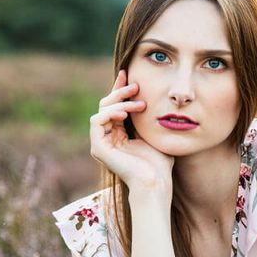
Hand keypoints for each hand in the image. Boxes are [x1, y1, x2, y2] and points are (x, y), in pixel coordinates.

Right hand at [89, 70, 173, 193]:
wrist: (155, 182)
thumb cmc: (159, 164)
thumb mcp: (153, 133)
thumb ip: (147, 118)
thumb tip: (152, 97)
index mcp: (118, 135)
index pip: (115, 106)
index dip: (120, 89)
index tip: (128, 74)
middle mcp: (107, 138)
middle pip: (106, 105)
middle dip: (120, 92)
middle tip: (136, 85)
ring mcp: (101, 143)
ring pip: (102, 110)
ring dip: (120, 103)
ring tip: (140, 104)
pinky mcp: (98, 147)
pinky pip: (97, 121)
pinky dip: (110, 113)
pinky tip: (125, 113)